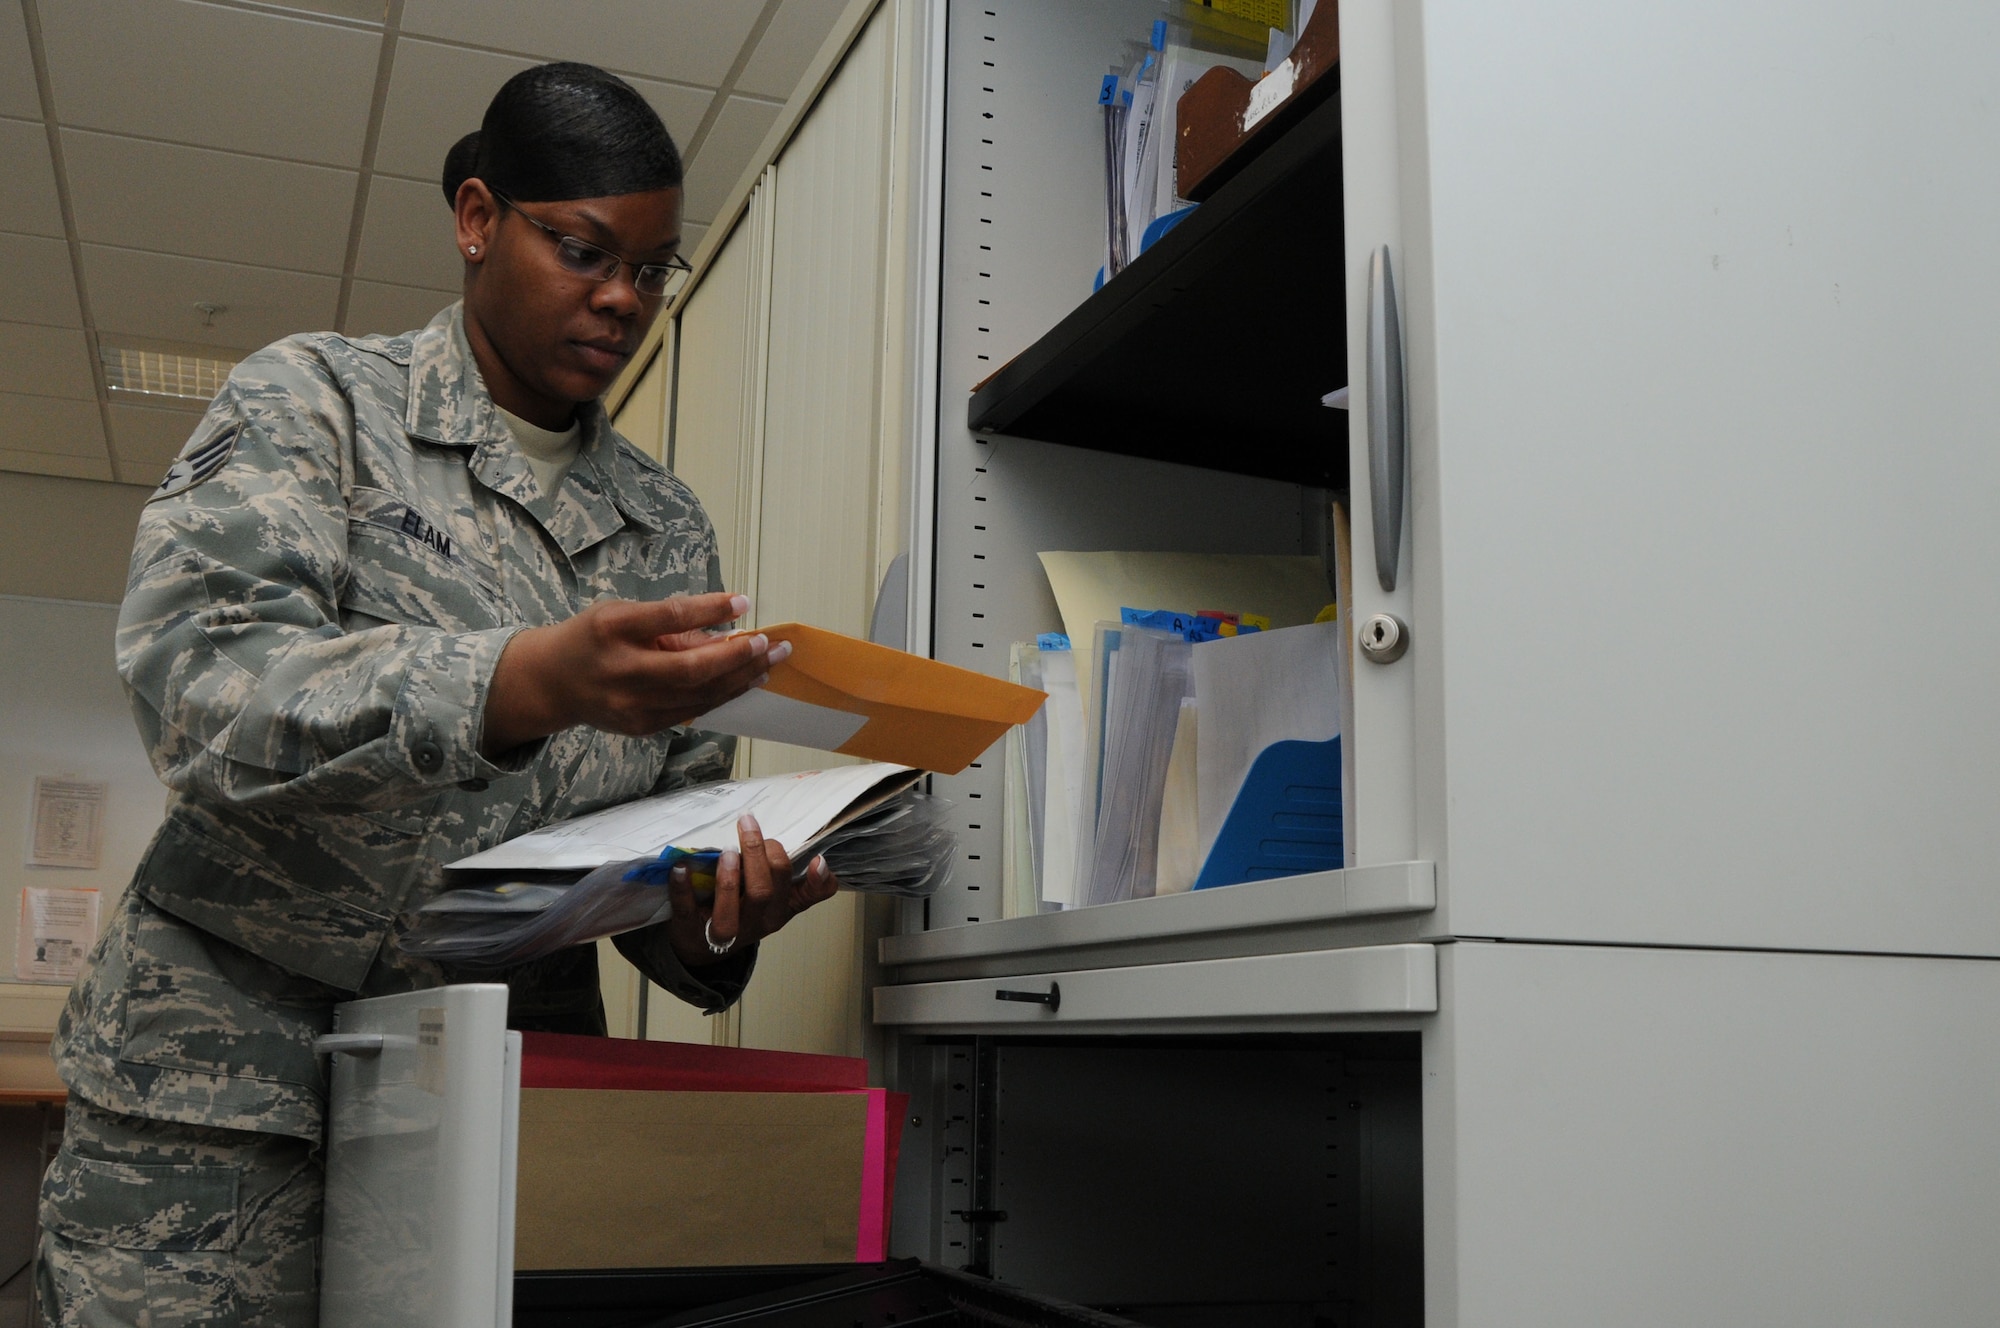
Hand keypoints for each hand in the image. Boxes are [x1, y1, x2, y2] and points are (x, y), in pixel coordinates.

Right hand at [482, 592, 790, 754]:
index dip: (710, 610)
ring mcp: (630, 704)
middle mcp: (621, 669)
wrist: (552, 682)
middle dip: (738, 655)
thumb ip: (669, 622)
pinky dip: (721, 695)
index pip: (670, 617)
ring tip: (769, 663)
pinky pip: (691, 710)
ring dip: (740, 678)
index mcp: (612, 629)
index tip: (743, 602)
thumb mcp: (621, 614)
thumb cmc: (593, 638)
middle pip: (691, 667)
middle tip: (771, 644)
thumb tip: (725, 628)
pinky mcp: (640, 726)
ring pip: (698, 695)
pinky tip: (744, 682)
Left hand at [663, 813, 840, 969]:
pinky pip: (687, 911)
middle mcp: (755, 923)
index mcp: (779, 910)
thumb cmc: (744, 912)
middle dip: (757, 855)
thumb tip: (821, 861)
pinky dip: (683, 889)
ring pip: (730, 911)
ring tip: (726, 851)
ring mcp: (722, 932)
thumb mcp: (776, 900)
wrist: (703, 948)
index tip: (817, 859)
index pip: (805, 896)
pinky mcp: (690, 931)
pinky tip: (681, 867)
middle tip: (747, 826)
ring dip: (728, 879)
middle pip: (764, 892)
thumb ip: (797, 880)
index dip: (816, 882)